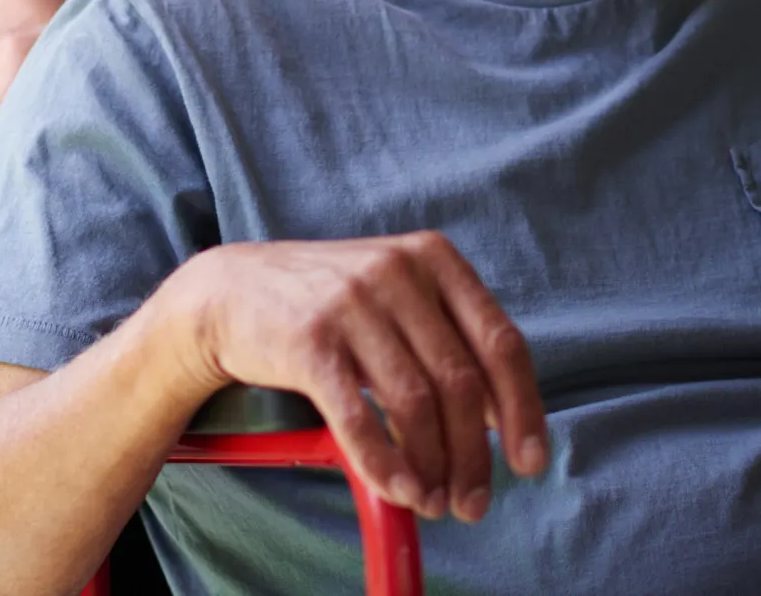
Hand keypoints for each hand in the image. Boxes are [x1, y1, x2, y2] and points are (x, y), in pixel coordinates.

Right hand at [157, 233, 549, 523]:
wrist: (231, 291)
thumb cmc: (330, 304)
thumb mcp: (396, 294)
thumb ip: (448, 340)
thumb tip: (502, 422)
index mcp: (434, 258)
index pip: (500, 343)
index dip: (523, 409)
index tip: (529, 462)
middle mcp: (397, 271)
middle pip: (460, 382)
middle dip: (474, 455)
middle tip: (473, 502)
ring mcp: (352, 302)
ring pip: (415, 403)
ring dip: (432, 466)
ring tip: (433, 502)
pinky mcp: (310, 340)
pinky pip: (358, 416)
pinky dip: (384, 463)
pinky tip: (398, 489)